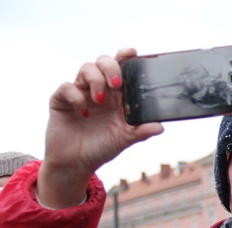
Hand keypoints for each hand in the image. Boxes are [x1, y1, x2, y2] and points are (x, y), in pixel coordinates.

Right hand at [39, 48, 163, 207]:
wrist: (76, 163)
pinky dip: (76, 97)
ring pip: (86, 68)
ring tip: (100, 101)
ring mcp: (80, 92)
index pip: (121, 69)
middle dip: (111, 67)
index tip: (132, 53)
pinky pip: (67, 87)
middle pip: (104, 62)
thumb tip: (161, 127)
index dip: (125, 57)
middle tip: (117, 85)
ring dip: (95, 80)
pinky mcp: (61, 100)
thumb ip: (141, 132)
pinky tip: (83, 113)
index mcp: (116, 96)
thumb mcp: (124, 140)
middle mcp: (99, 89)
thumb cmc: (102, 148)